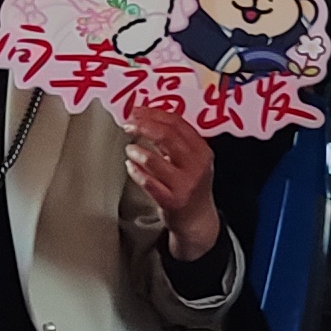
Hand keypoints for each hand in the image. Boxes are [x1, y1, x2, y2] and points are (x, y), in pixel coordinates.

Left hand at [121, 103, 221, 261]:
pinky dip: (135, 172)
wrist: (197, 219)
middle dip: (143, 126)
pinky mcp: (171, 201)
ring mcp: (184, 184)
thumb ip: (175, 139)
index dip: (154, 113)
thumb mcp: (193, 160)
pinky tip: (130, 166)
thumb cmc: (190, 185)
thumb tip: (146, 116)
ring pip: (154, 160)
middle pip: (166, 136)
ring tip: (130, 149)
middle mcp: (196, 166)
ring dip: (137, 151)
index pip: (177, 123)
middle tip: (128, 124)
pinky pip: (148, 183)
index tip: (137, 111)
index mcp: (202, 151)